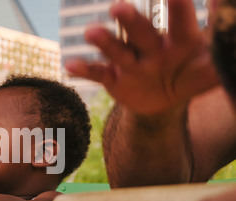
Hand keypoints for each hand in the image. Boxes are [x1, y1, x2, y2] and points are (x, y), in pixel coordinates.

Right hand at [65, 0, 219, 115]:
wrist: (164, 101)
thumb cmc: (190, 77)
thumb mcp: (211, 68)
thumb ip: (221, 44)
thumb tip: (228, 9)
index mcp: (179, 41)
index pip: (181, 21)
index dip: (178, 5)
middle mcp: (152, 48)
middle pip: (141, 33)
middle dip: (130, 21)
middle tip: (118, 7)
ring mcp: (131, 63)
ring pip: (117, 51)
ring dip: (105, 42)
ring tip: (90, 33)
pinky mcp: (115, 79)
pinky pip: (98, 74)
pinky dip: (85, 70)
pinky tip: (70, 66)